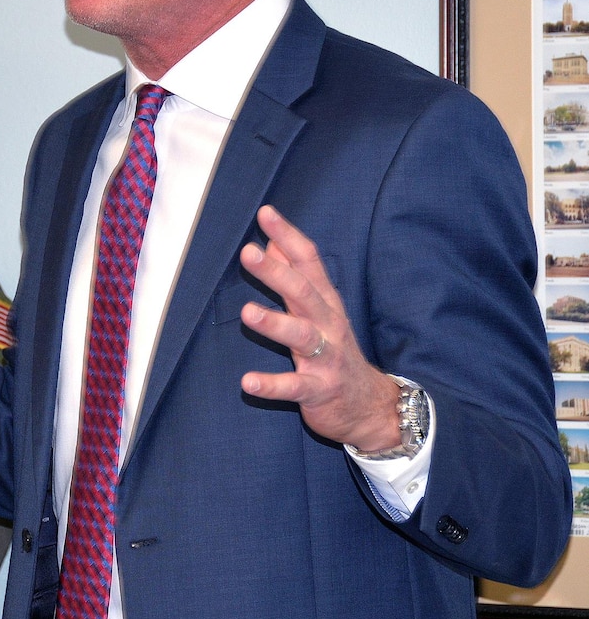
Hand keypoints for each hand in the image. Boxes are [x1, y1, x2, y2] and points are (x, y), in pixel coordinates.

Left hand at [238, 205, 400, 452]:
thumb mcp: (318, 310)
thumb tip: (273, 243)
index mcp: (325, 302)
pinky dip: (272, 385)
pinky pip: (294, 387)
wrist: (370, 405)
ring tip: (247, 312)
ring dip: (274, 323)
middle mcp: (328, 324)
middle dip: (276, 272)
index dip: (288, 236)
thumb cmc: (334, 350)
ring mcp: (326, 357)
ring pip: (301, 336)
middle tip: (248, 252)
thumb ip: (296, 277)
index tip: (264, 213)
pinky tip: (248, 381)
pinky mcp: (319, 389)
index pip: (308, 261)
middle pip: (303, 292)